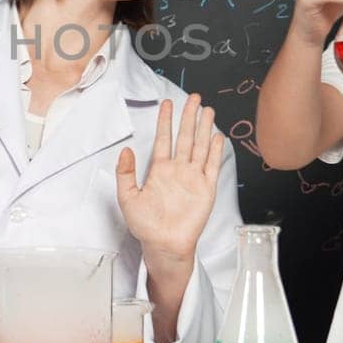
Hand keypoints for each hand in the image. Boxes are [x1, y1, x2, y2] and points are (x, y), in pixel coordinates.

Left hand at [116, 95, 223, 263]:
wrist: (164, 244)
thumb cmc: (145, 226)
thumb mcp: (127, 198)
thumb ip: (125, 173)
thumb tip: (126, 150)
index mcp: (159, 170)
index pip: (164, 138)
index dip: (165, 120)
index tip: (167, 103)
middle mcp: (178, 170)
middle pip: (185, 137)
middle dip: (189, 116)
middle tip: (193, 98)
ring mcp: (193, 178)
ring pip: (200, 146)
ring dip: (203, 128)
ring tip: (207, 110)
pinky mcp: (206, 189)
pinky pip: (212, 166)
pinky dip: (215, 151)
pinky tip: (217, 136)